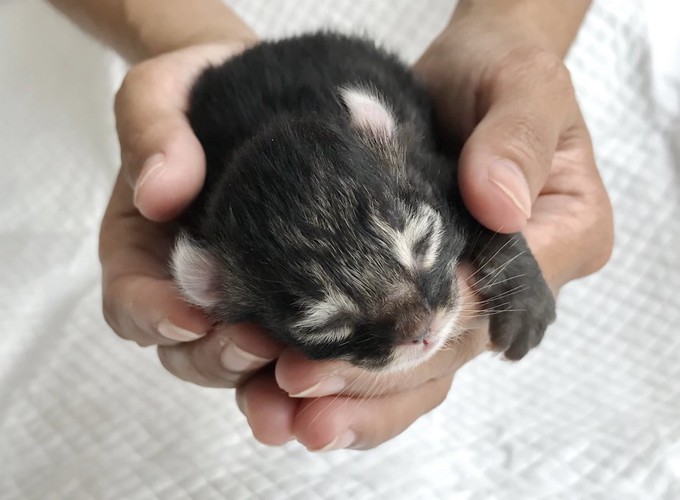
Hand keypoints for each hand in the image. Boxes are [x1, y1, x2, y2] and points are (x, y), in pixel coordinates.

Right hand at [100, 41, 286, 387]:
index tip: (192, 315)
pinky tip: (332, 354)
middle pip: (184, 348)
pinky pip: (282, 343)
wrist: (253, 93)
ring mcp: (233, 296)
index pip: (131, 302)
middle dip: (217, 355)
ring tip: (301, 357)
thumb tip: (159, 193)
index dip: (154, 317)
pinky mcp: (280, 295)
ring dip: (260, 368)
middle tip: (259, 343)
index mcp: (138, 249)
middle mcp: (181, 285)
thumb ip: (150, 131)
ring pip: (233, 360)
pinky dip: (300, 358)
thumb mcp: (158, 93)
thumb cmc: (196, 94)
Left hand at [235, 20, 612, 449]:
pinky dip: (336, 372)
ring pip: (413, 370)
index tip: (356, 342)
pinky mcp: (412, 289)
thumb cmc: (503, 72)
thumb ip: (516, 138)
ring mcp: (461, 295)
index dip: (426, 329)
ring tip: (282, 415)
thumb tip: (497, 205)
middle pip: (447, 354)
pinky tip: (278, 388)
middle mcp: (513, 287)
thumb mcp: (523, 84)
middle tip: (301, 394)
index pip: (494, 299)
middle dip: (374, 383)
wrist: (466, 74)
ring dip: (349, 398)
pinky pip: (382, 345)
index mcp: (560, 240)